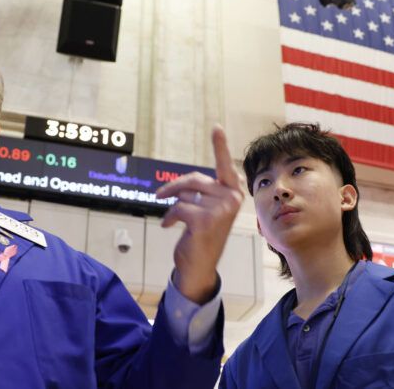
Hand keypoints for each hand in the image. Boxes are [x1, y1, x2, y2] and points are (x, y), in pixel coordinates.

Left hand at [155, 125, 245, 303]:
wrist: (198, 266)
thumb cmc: (201, 235)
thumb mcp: (204, 208)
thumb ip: (200, 192)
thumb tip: (181, 184)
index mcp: (234, 192)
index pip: (225, 165)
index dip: (220, 146)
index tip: (216, 127)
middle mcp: (232, 199)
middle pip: (193, 180)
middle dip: (174, 188)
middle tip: (159, 195)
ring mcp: (221, 210)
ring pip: (184, 195)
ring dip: (174, 206)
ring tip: (174, 219)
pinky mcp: (205, 220)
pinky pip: (178, 208)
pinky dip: (169, 217)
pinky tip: (168, 226)